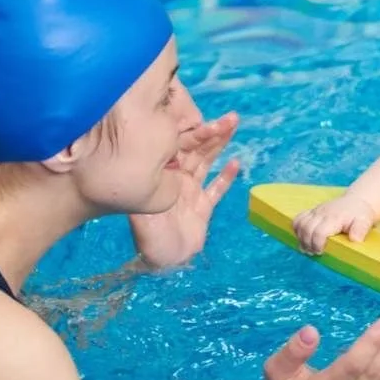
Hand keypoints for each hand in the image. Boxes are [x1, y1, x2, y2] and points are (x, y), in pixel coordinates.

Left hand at [129, 112, 239, 268]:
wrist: (165, 263)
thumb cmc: (151, 239)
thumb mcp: (143, 212)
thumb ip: (149, 192)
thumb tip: (150, 167)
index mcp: (163, 177)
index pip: (178, 148)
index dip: (191, 132)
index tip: (203, 117)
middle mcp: (177, 180)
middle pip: (196, 150)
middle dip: (212, 132)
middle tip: (231, 117)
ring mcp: (191, 192)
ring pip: (208, 162)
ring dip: (220, 145)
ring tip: (234, 126)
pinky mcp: (203, 207)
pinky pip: (216, 188)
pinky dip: (225, 177)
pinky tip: (235, 163)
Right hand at [293, 194, 375, 253]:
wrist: (356, 201)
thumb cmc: (360, 214)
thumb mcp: (365, 221)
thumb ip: (360, 230)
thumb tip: (355, 240)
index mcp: (334, 218)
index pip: (319, 232)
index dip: (317, 244)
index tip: (321, 252)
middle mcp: (322, 213)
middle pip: (306, 229)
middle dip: (307, 244)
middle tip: (314, 253)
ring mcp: (316, 212)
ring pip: (299, 223)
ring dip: (300, 238)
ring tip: (307, 248)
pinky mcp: (312, 212)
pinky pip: (298, 219)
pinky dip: (297, 230)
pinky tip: (303, 238)